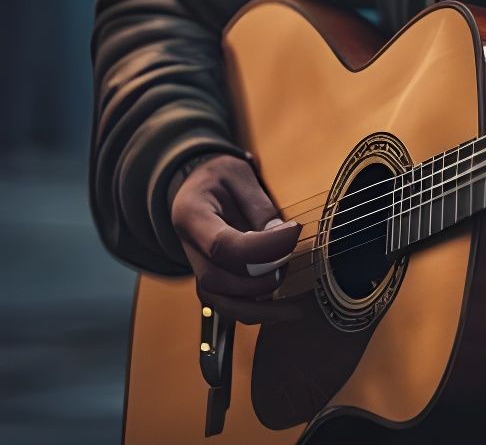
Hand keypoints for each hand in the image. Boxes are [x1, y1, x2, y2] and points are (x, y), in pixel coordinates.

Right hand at [170, 154, 300, 321]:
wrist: (197, 185)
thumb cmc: (220, 177)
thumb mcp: (239, 175)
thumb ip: (260, 206)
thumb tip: (284, 237)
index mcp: (191, 216)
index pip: (222, 245)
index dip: (262, 247)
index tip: (295, 231)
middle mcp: (189, 249)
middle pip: (217, 280)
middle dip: (259, 279)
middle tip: (291, 259)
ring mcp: (198, 268)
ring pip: (220, 303)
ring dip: (260, 309)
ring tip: (295, 305)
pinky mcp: (213, 279)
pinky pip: (229, 305)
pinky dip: (256, 311)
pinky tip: (284, 309)